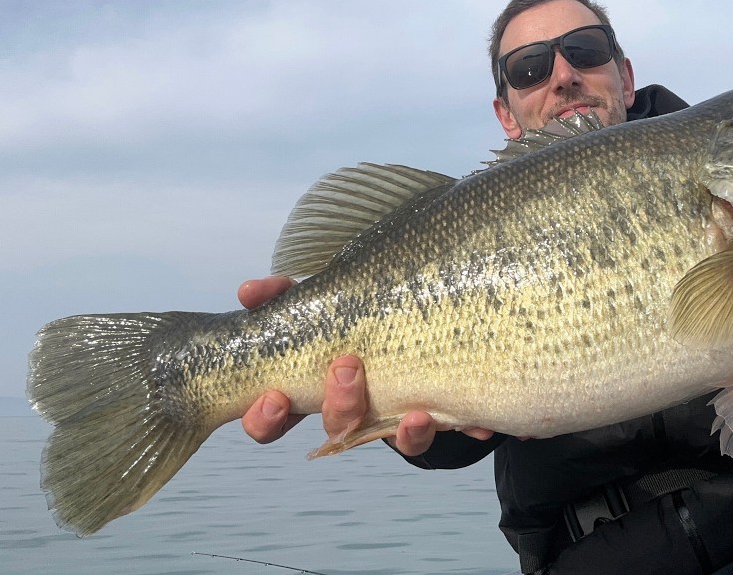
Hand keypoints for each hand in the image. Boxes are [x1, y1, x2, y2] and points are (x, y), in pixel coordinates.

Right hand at [237, 276, 494, 452]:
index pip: (274, 417)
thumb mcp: (312, 303)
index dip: (266, 418)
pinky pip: (453, 427)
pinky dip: (467, 425)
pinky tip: (482, 425)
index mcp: (310, 388)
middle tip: (347, 368)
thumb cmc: (351, 316)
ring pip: (395, 440)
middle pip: (337, 429)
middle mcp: (353, 411)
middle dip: (340, 405)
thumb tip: (250, 291)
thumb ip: (283, 297)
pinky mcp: (438, 415)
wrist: (418, 329)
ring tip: (419, 413)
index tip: (274, 397)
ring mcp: (397, 415)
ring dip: (405, 432)